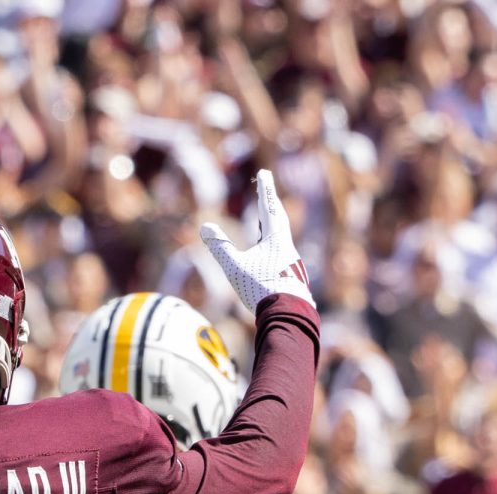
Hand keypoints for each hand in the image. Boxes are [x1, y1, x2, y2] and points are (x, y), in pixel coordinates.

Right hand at [200, 170, 313, 313]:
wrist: (287, 316)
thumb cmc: (260, 289)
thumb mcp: (234, 267)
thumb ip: (220, 247)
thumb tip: (205, 227)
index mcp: (276, 240)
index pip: (268, 208)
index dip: (265, 189)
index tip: (263, 173)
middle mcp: (288, 248)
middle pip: (278, 220)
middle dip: (270, 204)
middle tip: (266, 191)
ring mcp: (291, 264)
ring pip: (281, 239)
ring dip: (271, 226)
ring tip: (265, 222)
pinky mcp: (291, 278)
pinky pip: (280, 255)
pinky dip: (272, 246)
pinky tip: (269, 257)